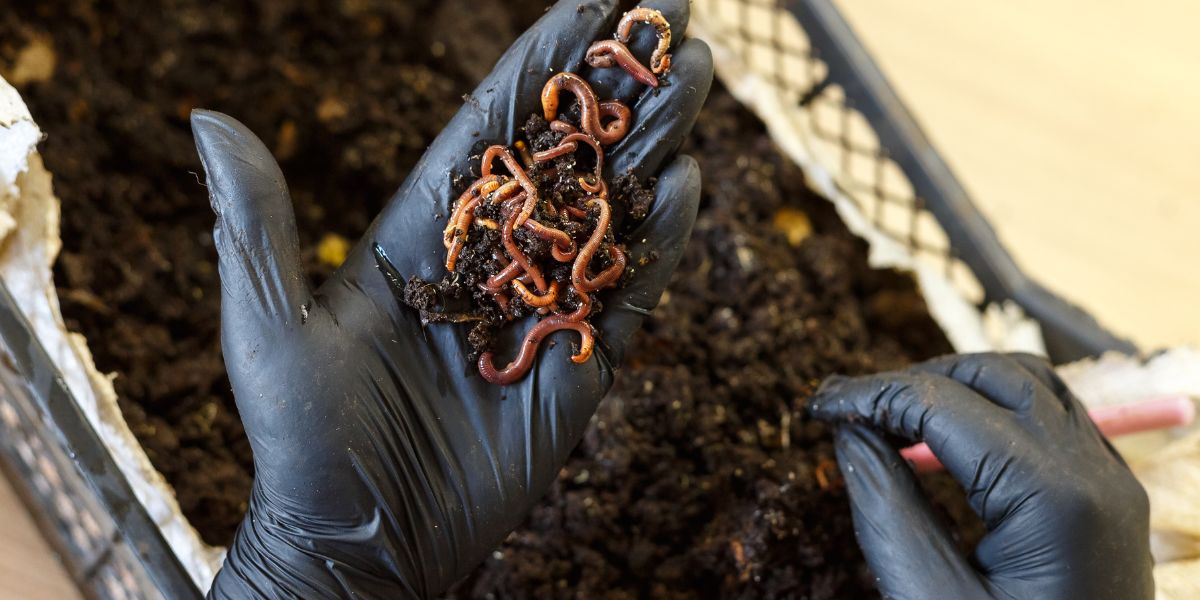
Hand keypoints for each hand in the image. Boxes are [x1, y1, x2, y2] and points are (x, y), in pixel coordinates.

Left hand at [189, 1, 712, 596]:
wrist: (360, 539)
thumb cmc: (300, 437)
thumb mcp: (267, 325)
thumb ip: (257, 221)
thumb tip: (209, 116)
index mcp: (424, 231)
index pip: (492, 126)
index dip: (542, 62)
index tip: (592, 0)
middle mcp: (492, 256)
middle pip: (568, 153)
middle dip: (618, 84)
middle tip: (669, 15)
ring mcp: (541, 306)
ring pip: (610, 207)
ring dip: (653, 140)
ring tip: (694, 72)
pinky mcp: (578, 363)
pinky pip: (628, 291)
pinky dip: (660, 240)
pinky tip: (690, 182)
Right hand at [809, 353, 1153, 599]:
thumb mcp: (928, 598)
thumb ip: (886, 505)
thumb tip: (851, 432)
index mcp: (1052, 498)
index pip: (942, 405)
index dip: (869, 395)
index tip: (816, 406)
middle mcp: (1095, 474)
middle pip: (994, 375)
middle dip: (912, 380)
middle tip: (849, 408)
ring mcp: (1111, 482)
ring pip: (1031, 385)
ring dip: (957, 387)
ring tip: (894, 416)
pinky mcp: (1110, 497)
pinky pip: (1054, 419)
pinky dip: (996, 410)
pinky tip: (950, 443)